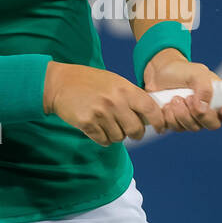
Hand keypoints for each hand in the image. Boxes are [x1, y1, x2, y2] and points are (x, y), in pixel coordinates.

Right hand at [42, 61, 166, 146]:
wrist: (60, 84)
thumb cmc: (90, 82)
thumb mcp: (114, 82)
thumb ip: (131, 96)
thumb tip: (149, 115)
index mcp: (125, 89)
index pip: (150, 109)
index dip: (158, 121)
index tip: (161, 128)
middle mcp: (115, 102)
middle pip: (136, 129)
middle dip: (135, 133)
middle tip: (130, 131)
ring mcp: (101, 114)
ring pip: (119, 137)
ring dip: (116, 134)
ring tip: (107, 123)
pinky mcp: (88, 124)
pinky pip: (104, 140)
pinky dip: (103, 138)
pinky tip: (97, 127)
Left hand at [143, 50, 221, 131]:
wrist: (159, 73)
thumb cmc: (182, 71)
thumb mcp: (196, 72)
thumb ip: (204, 87)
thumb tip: (203, 108)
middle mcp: (211, 111)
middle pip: (214, 125)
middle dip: (200, 114)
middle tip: (188, 98)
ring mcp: (195, 119)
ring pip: (194, 128)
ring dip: (182, 113)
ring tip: (175, 98)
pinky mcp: (179, 123)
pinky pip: (178, 128)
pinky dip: (170, 117)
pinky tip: (167, 105)